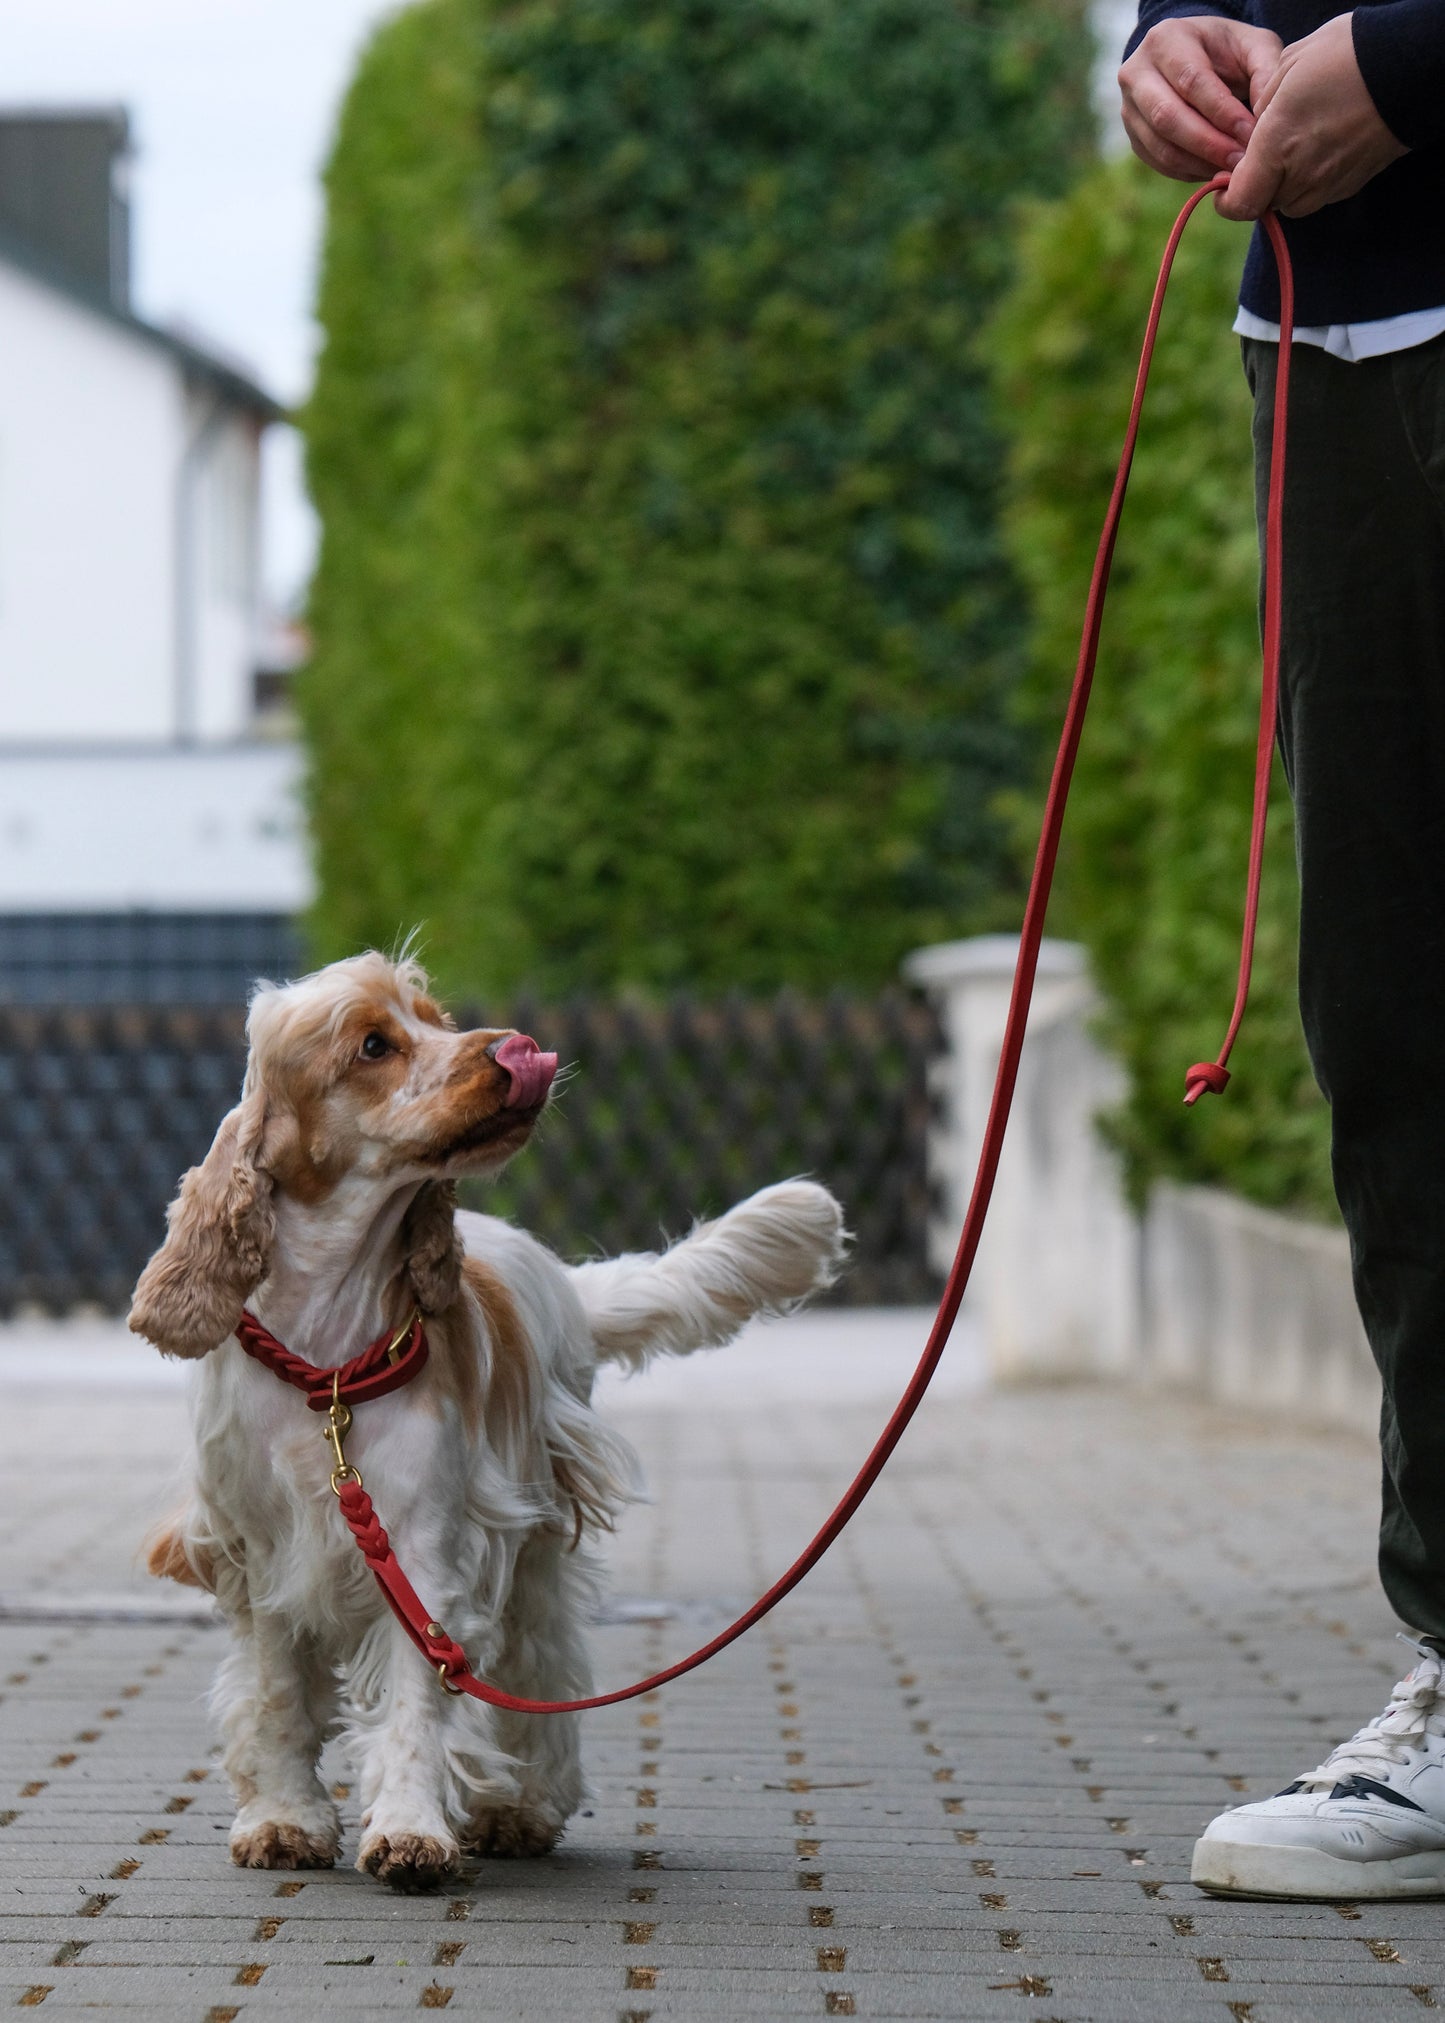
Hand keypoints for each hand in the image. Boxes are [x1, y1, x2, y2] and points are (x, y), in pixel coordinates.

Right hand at [1119, 16, 1283, 182]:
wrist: (1193, 58)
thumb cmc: (1227, 51)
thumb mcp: (1253, 46)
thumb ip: (1267, 72)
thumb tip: (1264, 116)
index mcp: (1166, 39)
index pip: (1191, 81)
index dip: (1222, 112)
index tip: (1252, 133)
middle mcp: (1137, 72)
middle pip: (1168, 117)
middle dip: (1208, 144)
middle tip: (1241, 162)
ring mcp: (1128, 107)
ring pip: (1161, 146)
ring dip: (1199, 163)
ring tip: (1232, 170)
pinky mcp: (1133, 136)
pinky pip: (1159, 162)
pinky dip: (1189, 172)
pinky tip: (1215, 170)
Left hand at [1217, 13, 1407, 219]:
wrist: (1408, 66)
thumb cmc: (1344, 56)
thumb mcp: (1287, 67)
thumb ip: (1259, 107)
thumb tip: (1252, 129)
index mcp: (1276, 146)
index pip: (1239, 203)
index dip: (1226, 198)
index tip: (1225, 180)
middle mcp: (1302, 175)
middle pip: (1265, 203)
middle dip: (1257, 184)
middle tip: (1263, 151)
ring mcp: (1330, 184)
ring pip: (1292, 204)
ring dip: (1285, 185)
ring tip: (1295, 145)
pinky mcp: (1353, 183)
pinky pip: (1320, 194)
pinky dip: (1312, 180)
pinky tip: (1321, 146)